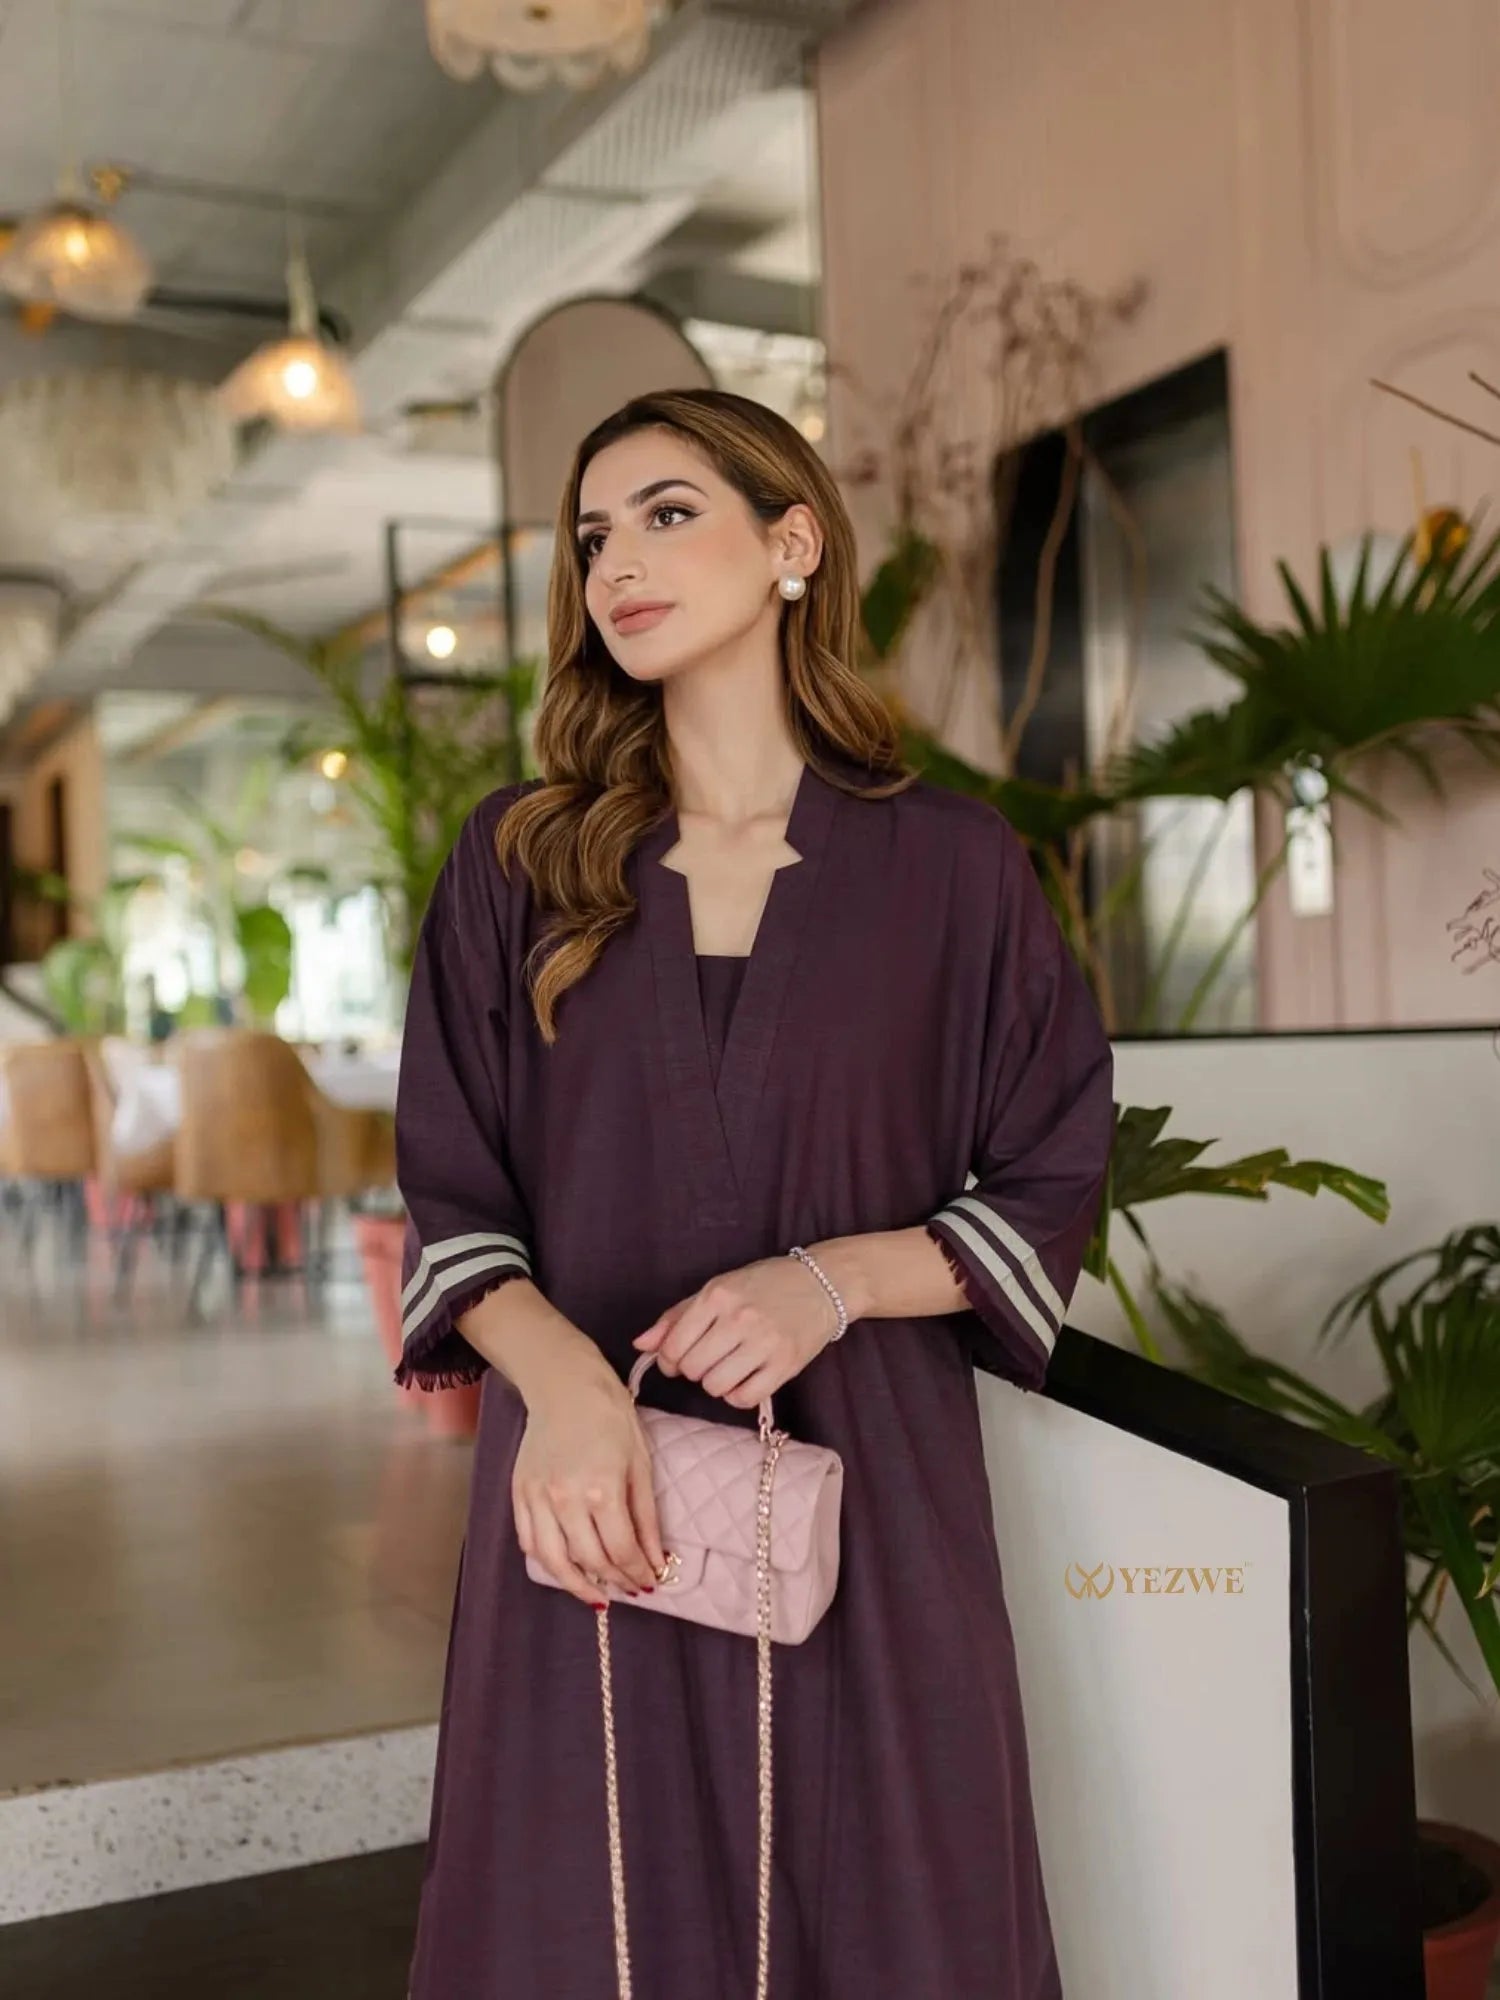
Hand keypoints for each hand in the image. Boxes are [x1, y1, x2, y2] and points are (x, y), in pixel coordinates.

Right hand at [512, 1351, 666, 1608]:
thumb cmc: (611, 1418)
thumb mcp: (640, 1463)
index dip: (639, 1572)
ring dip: (577, 1585)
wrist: (566, 1387)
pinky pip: (529, 1541)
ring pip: (554, 1561)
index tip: (651, 1581)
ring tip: (596, 1595)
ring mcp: (537, 1497)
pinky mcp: (519, 1492)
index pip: (621, 1550)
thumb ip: (646, 1518)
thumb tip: (656, 1559)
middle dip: (616, 1581)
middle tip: (631, 1587)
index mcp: (601, 1488)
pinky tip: (565, 1567)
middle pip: (591, 1560)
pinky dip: (546, 1562)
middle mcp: (565, 1498)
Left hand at [631, 1255, 839, 1406]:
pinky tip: (745, 1378)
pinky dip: (738, 1395)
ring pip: (715, 1386)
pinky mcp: (786, 1364)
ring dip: (716, 1383)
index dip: (670, 1360)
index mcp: (717, 1295)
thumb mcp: (718, 1289)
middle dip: (694, 1369)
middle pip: (692, 1369)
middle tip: (710, 1358)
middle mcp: (739, 1318)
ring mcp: (764, 1342)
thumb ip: (677, 1317)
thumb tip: (641, 1345)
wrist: (822, 1283)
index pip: (674, 1346)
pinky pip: (745, 1398)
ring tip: (729, 1367)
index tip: (679, 1358)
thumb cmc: (764, 1285)